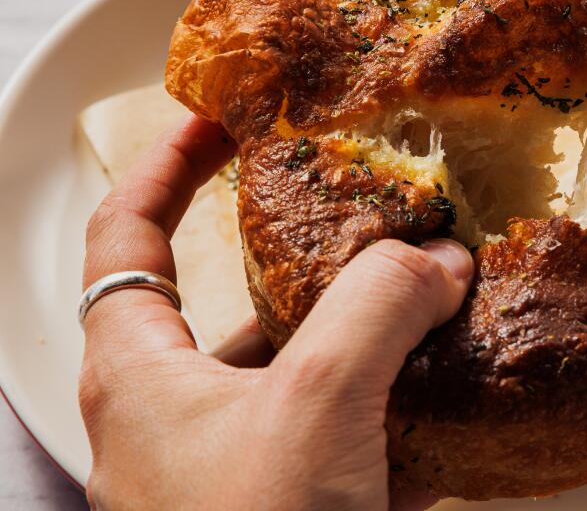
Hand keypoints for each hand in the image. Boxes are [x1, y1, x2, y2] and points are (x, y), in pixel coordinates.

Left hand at [78, 116, 473, 509]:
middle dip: (316, 265)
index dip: (168, 165)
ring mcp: (228, 473)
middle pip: (237, 308)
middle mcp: (174, 420)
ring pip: (301, 381)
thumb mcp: (317, 399)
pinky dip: (393, 416)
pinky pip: (340, 444)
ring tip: (437, 310)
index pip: (126, 236)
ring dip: (370, 347)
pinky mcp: (283, 509)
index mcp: (140, 373)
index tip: (219, 121)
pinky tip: (453, 403)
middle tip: (375, 223)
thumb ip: (379, 306)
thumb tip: (439, 259)